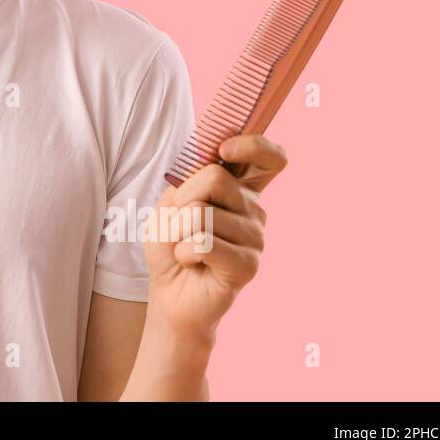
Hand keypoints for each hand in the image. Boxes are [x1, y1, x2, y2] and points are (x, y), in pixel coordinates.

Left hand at [142, 134, 288, 338]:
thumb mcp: (170, 203)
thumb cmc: (171, 244)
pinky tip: (192, 263)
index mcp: (241, 190)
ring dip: (177, 232)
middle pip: (214, 178)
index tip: (224, 149)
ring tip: (186, 249)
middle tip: (181, 224)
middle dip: (182, 199)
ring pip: (201, 214)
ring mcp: (256, 238)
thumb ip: (190, 180)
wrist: (169, 294)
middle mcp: (255, 210)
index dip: (252, 145)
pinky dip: (183, 252)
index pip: (270, 158)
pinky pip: (203, 243)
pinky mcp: (248, 265)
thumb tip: (209, 161)